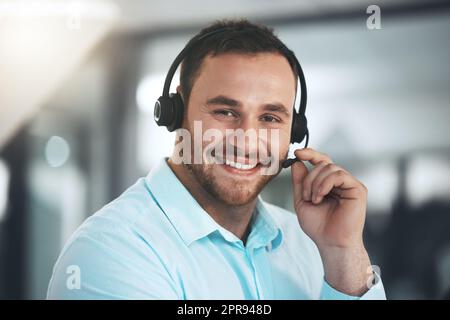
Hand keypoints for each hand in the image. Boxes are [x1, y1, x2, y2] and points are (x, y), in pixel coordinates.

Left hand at [291, 148, 371, 295]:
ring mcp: (350, 184)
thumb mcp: (301, 200)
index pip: (321, 161)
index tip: (297, 153)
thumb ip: (300, 182)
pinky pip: (339, 175)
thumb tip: (297, 162)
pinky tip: (320, 197)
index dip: (310, 154)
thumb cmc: (318, 226)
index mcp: (329, 183)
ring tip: (313, 200)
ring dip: (315, 183)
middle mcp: (341, 182)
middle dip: (309, 178)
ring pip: (330, 167)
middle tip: (305, 196)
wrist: (330, 242)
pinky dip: (325, 184)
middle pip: (323, 163)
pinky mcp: (358, 189)